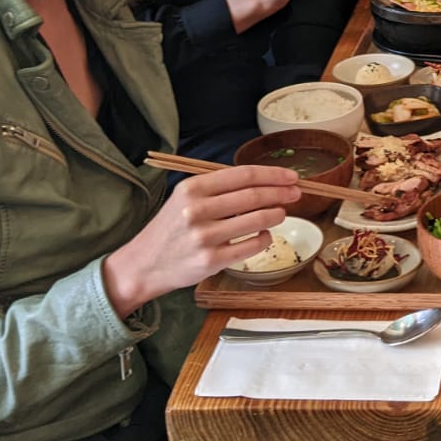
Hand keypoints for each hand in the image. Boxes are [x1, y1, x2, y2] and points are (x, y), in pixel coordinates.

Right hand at [102, 165, 303, 316]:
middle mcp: (197, 210)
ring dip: (276, 215)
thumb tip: (262, 180)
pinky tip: (265, 235)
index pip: (243, 175)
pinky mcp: (211, 261)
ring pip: (257, 221)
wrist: (143, 265)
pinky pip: (252, 246)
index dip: (273, 175)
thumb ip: (218, 188)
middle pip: (254, 196)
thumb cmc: (170, 229)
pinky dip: (265, 238)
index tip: (291, 176)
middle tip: (297, 193)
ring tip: (281, 213)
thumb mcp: (185, 199)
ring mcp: (205, 237)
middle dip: (282, 193)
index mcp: (192, 188)